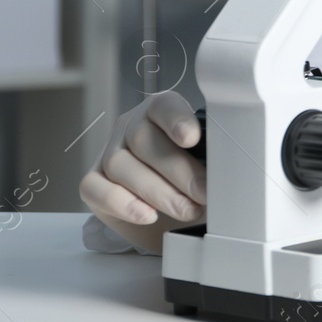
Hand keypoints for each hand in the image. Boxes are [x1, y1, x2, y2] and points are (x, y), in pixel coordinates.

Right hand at [79, 91, 206, 255]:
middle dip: (178, 171)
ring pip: (121, 165)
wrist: (173, 213)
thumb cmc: (196, 180)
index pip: (164, 106)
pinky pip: (97, 189)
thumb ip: (213, 156)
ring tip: (187, 210)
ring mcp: (109, 153)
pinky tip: (148, 215)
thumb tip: (228, 166)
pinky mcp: (93, 183)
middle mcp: (131, 127)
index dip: (177, 120)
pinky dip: (123, 204)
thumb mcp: (209, 162)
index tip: (192, 139)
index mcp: (161, 111)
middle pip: (144, 140)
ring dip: (158, 192)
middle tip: (204, 194)